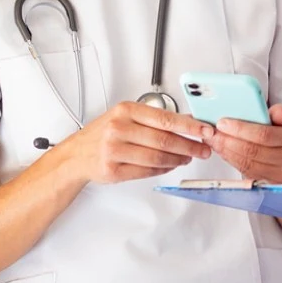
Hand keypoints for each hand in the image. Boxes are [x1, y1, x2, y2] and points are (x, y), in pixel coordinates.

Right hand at [73, 102, 213, 184]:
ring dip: (177, 160)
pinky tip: (170, 166)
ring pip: (157, 158)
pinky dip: (163, 169)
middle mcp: (118, 128)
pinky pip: (147, 171)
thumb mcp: (126, 116)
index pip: (165, 119)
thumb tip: (187, 120)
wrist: (77, 154)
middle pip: (164, 140)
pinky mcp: (113, 170)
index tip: (205, 131)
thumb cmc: (104, 133)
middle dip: (189, 146)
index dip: (189, 127)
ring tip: (187, 158)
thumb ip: (155, 118)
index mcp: (125, 111)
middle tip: (202, 149)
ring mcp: (114, 150)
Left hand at [208, 104, 281, 182]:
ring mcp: (280, 176)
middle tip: (212, 132)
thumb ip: (280, 114)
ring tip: (213, 141)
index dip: (241, 129)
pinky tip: (223, 151)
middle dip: (228, 141)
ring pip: (247, 164)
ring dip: (226, 152)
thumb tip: (269, 110)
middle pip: (252, 151)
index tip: (223, 122)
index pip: (264, 134)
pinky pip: (246, 173)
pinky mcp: (270, 186)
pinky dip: (232, 161)